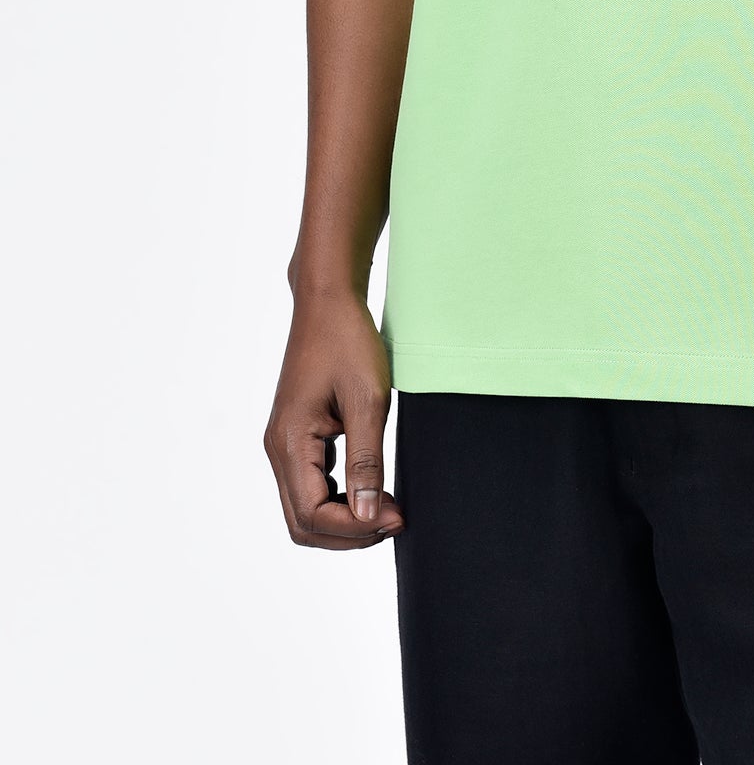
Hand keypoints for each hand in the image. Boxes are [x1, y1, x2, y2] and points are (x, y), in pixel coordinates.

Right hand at [264, 287, 404, 548]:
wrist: (329, 300)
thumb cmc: (347, 340)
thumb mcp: (368, 400)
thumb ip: (367, 461)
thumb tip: (369, 515)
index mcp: (289, 442)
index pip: (312, 515)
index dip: (356, 527)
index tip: (397, 517)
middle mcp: (278, 448)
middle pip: (303, 523)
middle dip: (348, 532)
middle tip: (395, 519)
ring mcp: (284, 443)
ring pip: (305, 508)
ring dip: (344, 519)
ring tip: (389, 508)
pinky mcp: (297, 436)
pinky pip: (311, 485)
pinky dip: (339, 498)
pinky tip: (372, 487)